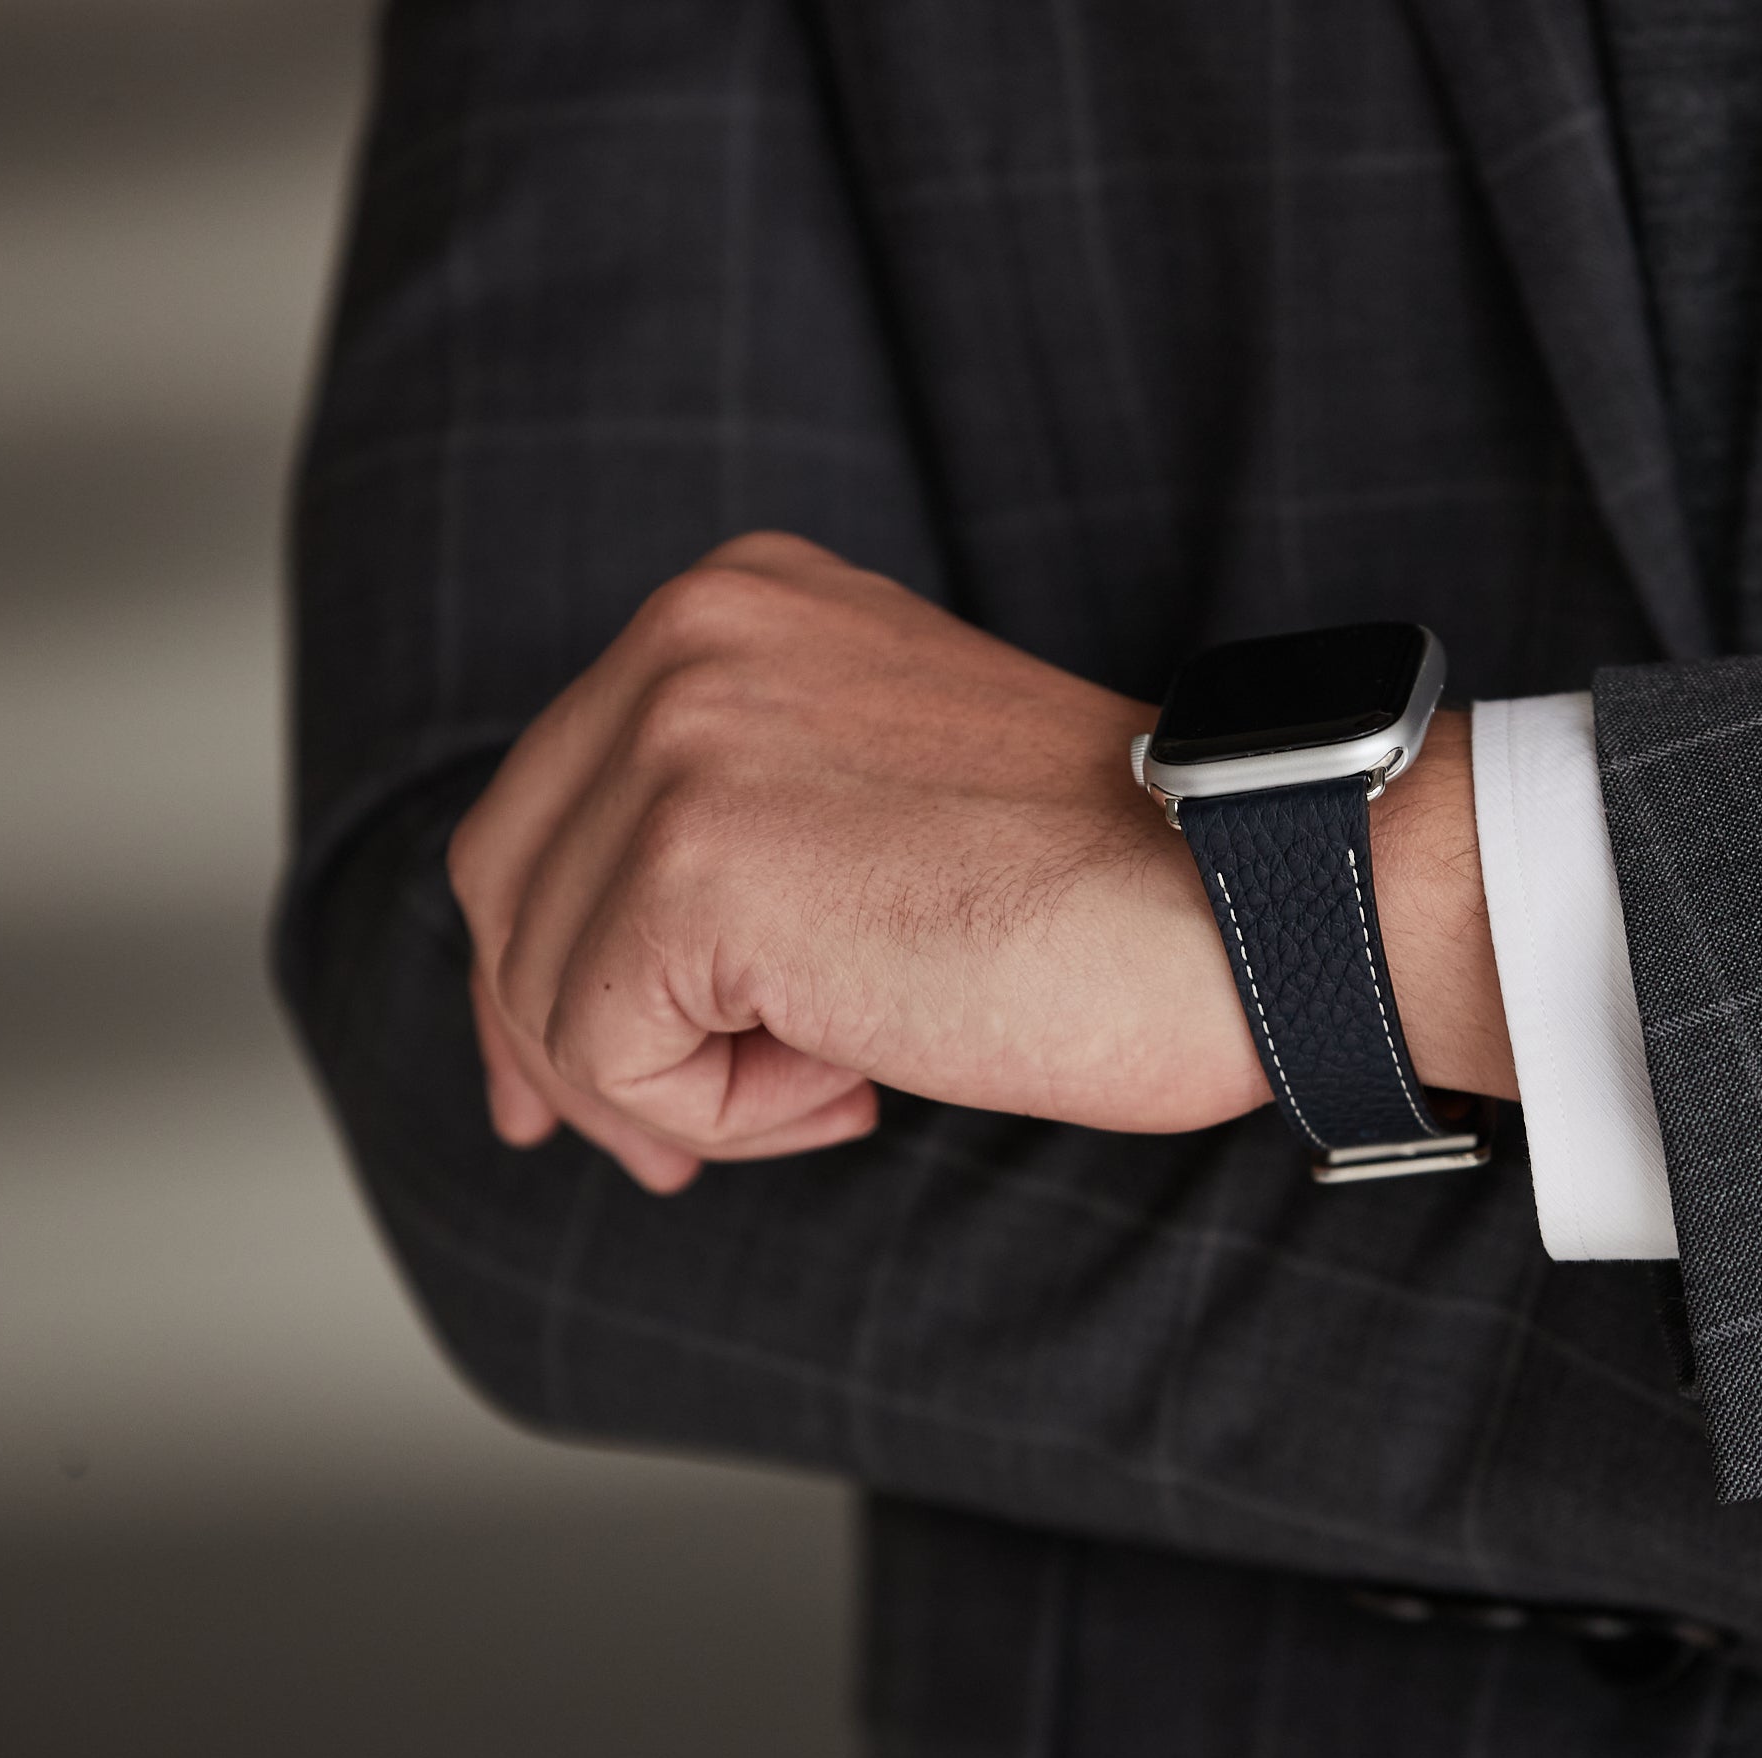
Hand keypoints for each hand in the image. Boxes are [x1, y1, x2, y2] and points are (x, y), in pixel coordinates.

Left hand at [447, 532, 1510, 1191]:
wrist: (1254, 900)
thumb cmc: (1114, 890)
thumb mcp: (884, 807)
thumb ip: (745, 835)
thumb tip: (582, 1004)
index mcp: (740, 601)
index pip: (548, 796)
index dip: (540, 963)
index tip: (573, 1088)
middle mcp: (687, 634)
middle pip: (506, 882)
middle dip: (560, 1045)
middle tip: (663, 1153)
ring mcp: (681, 736)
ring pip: (547, 986)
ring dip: (683, 1090)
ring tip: (845, 1082)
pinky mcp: (692, 862)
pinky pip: (606, 1053)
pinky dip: (712, 1115)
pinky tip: (852, 1085)